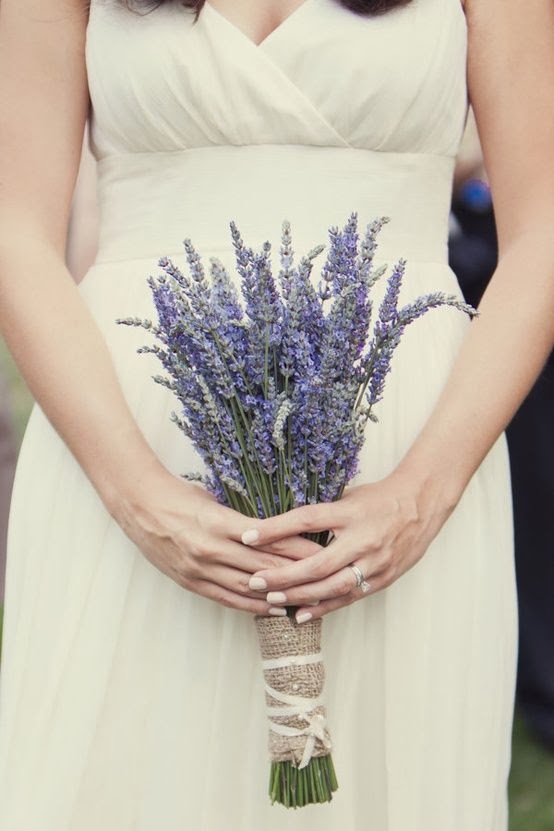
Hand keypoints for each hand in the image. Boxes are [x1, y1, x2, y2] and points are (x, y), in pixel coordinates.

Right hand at [113, 467, 320, 614]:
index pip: (269, 540)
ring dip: (279, 594)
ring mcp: (201, 569)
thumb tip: (276, 526)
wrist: (139, 506)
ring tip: (306, 598)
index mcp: (221, 523)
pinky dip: (252, 605)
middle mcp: (212, 549)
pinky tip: (273, 608)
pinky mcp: (191, 581)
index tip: (322, 550)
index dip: (297, 548)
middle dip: (297, 573)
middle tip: (325, 577)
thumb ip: (242, 517)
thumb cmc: (179, 496)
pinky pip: (227, 598)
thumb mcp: (215, 499)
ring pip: (248, 587)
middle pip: (264, 566)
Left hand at [242, 472, 455, 621]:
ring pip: (332, 586)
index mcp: (350, 512)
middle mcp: (362, 539)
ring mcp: (374, 562)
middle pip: (317, 562)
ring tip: (271, 600)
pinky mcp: (382, 578)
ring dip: (299, 596)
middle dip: (283, 575)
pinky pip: (349, 597)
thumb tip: (278, 523)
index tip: (247, 535)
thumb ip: (320, 512)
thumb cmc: (378, 498)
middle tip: (254, 581)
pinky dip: (323, 607)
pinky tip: (300, 614)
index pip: (306, 519)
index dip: (275, 529)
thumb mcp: (347, 497)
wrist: (422, 505)